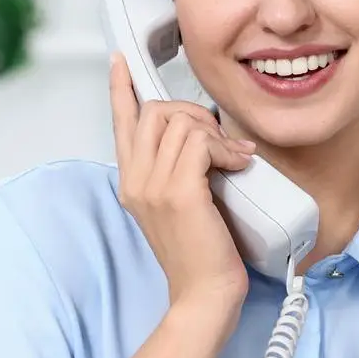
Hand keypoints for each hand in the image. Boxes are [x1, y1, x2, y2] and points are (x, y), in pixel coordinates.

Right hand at [109, 54, 255, 312]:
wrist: (204, 295)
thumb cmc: (202, 253)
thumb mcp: (183, 203)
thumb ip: (181, 169)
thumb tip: (201, 135)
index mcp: (132, 182)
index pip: (121, 123)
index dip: (121, 89)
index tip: (120, 62)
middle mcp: (135, 181)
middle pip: (154, 111)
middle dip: (192, 112)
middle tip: (218, 139)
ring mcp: (153, 186)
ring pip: (179, 122)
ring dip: (214, 132)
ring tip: (232, 158)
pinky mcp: (179, 192)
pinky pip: (199, 142)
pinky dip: (224, 148)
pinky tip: (238, 165)